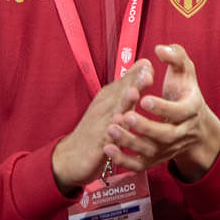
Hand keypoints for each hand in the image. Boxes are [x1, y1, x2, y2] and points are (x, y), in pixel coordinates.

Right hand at [52, 60, 153, 195]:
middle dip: (133, 83)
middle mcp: (104, 108)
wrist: (70, 156)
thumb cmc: (96, 128)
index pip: (125, 82)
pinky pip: (107, 137)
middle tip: (147, 73)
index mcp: (109, 97)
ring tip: (134, 93)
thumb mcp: (111, 103)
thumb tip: (144, 65)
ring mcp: (101, 124)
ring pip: (114, 111)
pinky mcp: (98, 143)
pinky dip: (114, 132)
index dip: (137, 74)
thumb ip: (127, 85)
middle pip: (120, 93)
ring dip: (124, 102)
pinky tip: (121, 127)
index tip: (149, 63)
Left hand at [103, 44, 219, 182]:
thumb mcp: (185, 70)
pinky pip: (141, 165)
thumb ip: (176, 56)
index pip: (179, 112)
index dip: (162, 108)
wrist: (194, 123)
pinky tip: (108, 148)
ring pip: (151, 152)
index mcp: (191, 109)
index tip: (143, 99)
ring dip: (130, 143)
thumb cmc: (185, 90)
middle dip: (145, 127)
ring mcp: (169, 148)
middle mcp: (183, 132)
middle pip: (166, 136)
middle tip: (125, 116)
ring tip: (111, 129)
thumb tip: (161, 49)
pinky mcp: (157, 158)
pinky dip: (124, 160)